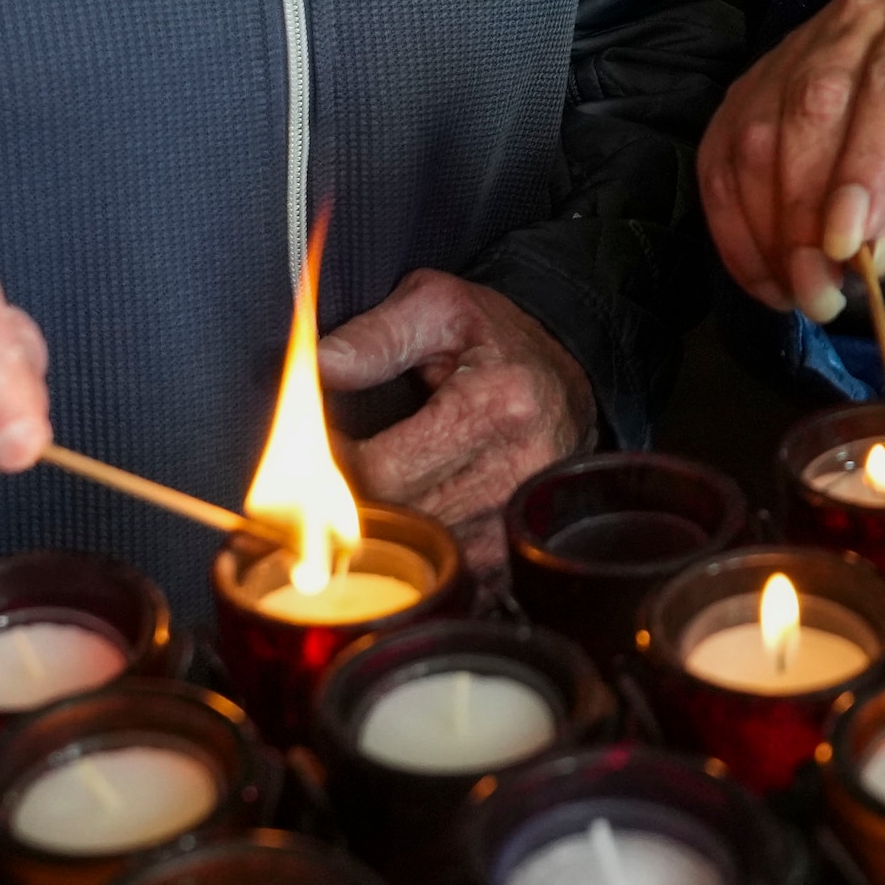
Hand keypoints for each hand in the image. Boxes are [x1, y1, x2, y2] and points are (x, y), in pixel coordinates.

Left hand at [320, 269, 593, 563]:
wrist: (566, 382)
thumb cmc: (497, 344)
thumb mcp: (438, 308)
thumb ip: (376, 336)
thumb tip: (323, 367)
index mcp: (497, 406)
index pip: (383, 470)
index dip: (333, 464)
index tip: (318, 447)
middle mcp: (516, 470)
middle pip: (397, 519)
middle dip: (353, 500)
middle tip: (330, 477)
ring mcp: (520, 520)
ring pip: (419, 556)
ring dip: (384, 533)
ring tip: (371, 496)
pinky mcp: (519, 551)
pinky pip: (449, 575)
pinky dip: (420, 559)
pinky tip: (410, 527)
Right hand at [698, 0, 884, 324]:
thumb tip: (869, 252)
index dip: (866, 168)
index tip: (846, 245)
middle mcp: (865, 14)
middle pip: (817, 106)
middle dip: (809, 213)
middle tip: (820, 292)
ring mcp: (796, 44)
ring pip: (761, 132)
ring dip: (770, 228)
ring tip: (803, 293)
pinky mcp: (749, 87)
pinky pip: (721, 157)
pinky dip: (735, 228)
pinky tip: (768, 276)